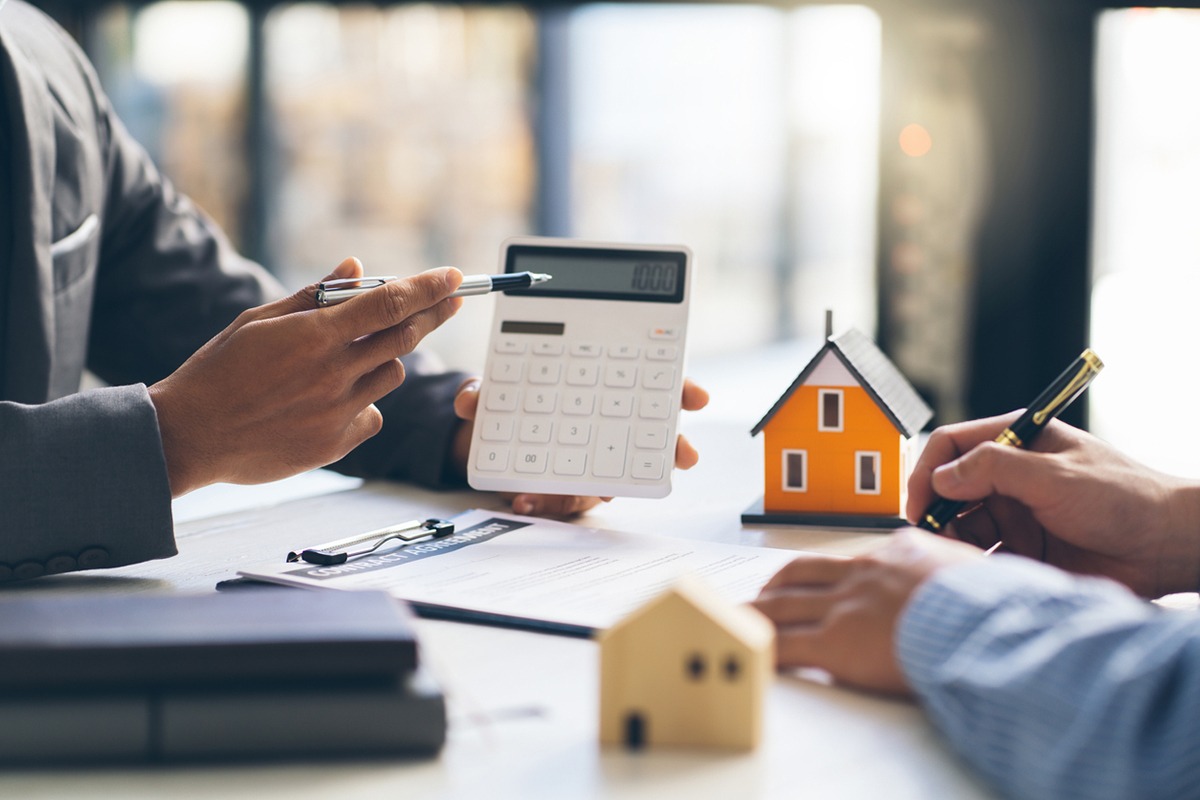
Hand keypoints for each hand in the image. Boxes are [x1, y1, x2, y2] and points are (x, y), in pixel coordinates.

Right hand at [149, 258, 463, 495]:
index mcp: (314, 336)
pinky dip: (363, 403)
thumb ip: (313, 296)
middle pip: (406, 337)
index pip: (389, 304)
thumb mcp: (258, 322)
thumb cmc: (218, 372)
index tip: (456, 278)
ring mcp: (337, 412)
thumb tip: (355, 267)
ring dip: (383, 359)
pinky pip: (373, 415)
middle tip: (450, 302)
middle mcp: (333, 373)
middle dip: (433, 315)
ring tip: (346, 359)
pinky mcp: (336, 444)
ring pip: (391, 375)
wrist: (189, 436)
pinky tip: (330, 401)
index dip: (429, 288)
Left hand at [450, 379, 709, 517]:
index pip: (653, 389)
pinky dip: (546, 505)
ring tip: (587, 489)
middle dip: (671, 448)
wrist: (482, 440)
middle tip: (685, 454)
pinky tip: (525, 502)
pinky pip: (565, 504)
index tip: (698, 396)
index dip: (680, 391)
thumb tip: (469, 400)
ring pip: (610, 481)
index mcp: (602, 394)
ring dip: (597, 488)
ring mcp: (589, 465)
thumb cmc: (508, 403)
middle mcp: (605, 433)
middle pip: (650, 441)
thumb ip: (485, 390)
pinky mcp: (564, 492)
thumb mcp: (494, 388)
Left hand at [752, 529, 982, 694]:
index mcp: (901, 552)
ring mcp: (846, 604)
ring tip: (741, 622)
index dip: (831, 573)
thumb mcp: (986, 577)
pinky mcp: (835, 641)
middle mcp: (865, 572)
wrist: (989, 625)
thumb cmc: (1001, 608)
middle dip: (778, 585)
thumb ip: (964, 579)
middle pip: (803, 573)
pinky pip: (784, 644)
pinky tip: (751, 657)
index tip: (821, 581)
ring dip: (757, 613)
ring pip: (782, 603)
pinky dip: (762, 650)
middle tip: (764, 597)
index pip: (854, 559)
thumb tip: (986, 589)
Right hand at [907, 412, 1199, 596]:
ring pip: (963, 526)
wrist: (1166, 548)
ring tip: (958, 562)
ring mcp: (1016, 513)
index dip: (928, 471)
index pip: (951, 446)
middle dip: (937, 514)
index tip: (919, 502)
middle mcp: (1010, 477)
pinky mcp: (1024, 549)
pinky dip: (975, 566)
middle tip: (931, 541)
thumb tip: (941, 477)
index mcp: (1016, 443)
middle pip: (950, 490)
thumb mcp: (1054, 475)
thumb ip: (994, 469)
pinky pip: (984, 557)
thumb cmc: (1124, 497)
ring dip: (955, 544)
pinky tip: (981, 575)